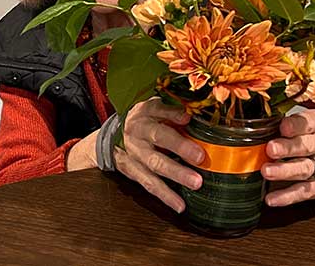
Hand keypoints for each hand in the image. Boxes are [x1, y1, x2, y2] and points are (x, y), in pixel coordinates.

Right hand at [114, 97, 205, 212]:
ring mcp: (134, 153)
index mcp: (144, 113)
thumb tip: (197, 116)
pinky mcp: (132, 171)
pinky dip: (165, 196)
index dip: (172, 114)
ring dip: (176, 174)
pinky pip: (149, 184)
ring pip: (154, 163)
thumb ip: (173, 111)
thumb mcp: (155, 108)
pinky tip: (180, 205)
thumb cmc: (145, 121)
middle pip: (158, 137)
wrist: (115, 136)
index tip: (187, 118)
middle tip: (199, 157)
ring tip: (196, 183)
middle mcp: (138, 132)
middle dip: (179, 147)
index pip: (157, 110)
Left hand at [261, 110, 314, 205]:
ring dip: (284, 171)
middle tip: (271, 149)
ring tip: (267, 172)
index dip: (295, 125)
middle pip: (306, 146)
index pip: (309, 122)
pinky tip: (271, 198)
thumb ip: (285, 124)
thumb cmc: (311, 136)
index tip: (282, 127)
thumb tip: (257, 128)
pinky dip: (287, 196)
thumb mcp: (303, 123)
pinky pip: (304, 192)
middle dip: (287, 149)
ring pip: (304, 169)